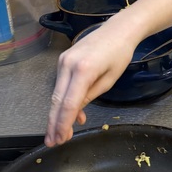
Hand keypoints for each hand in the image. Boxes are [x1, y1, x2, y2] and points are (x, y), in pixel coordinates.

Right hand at [44, 18, 137, 145]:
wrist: (117, 29)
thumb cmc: (119, 54)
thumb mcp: (109, 79)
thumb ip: (90, 96)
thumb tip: (75, 113)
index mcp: (83, 70)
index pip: (69, 103)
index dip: (63, 123)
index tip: (60, 139)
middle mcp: (68, 64)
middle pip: (57, 100)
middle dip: (54, 123)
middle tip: (52, 142)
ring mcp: (63, 61)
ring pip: (56, 94)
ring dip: (57, 114)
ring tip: (58, 134)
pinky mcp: (62, 60)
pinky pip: (60, 84)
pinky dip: (63, 100)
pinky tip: (70, 115)